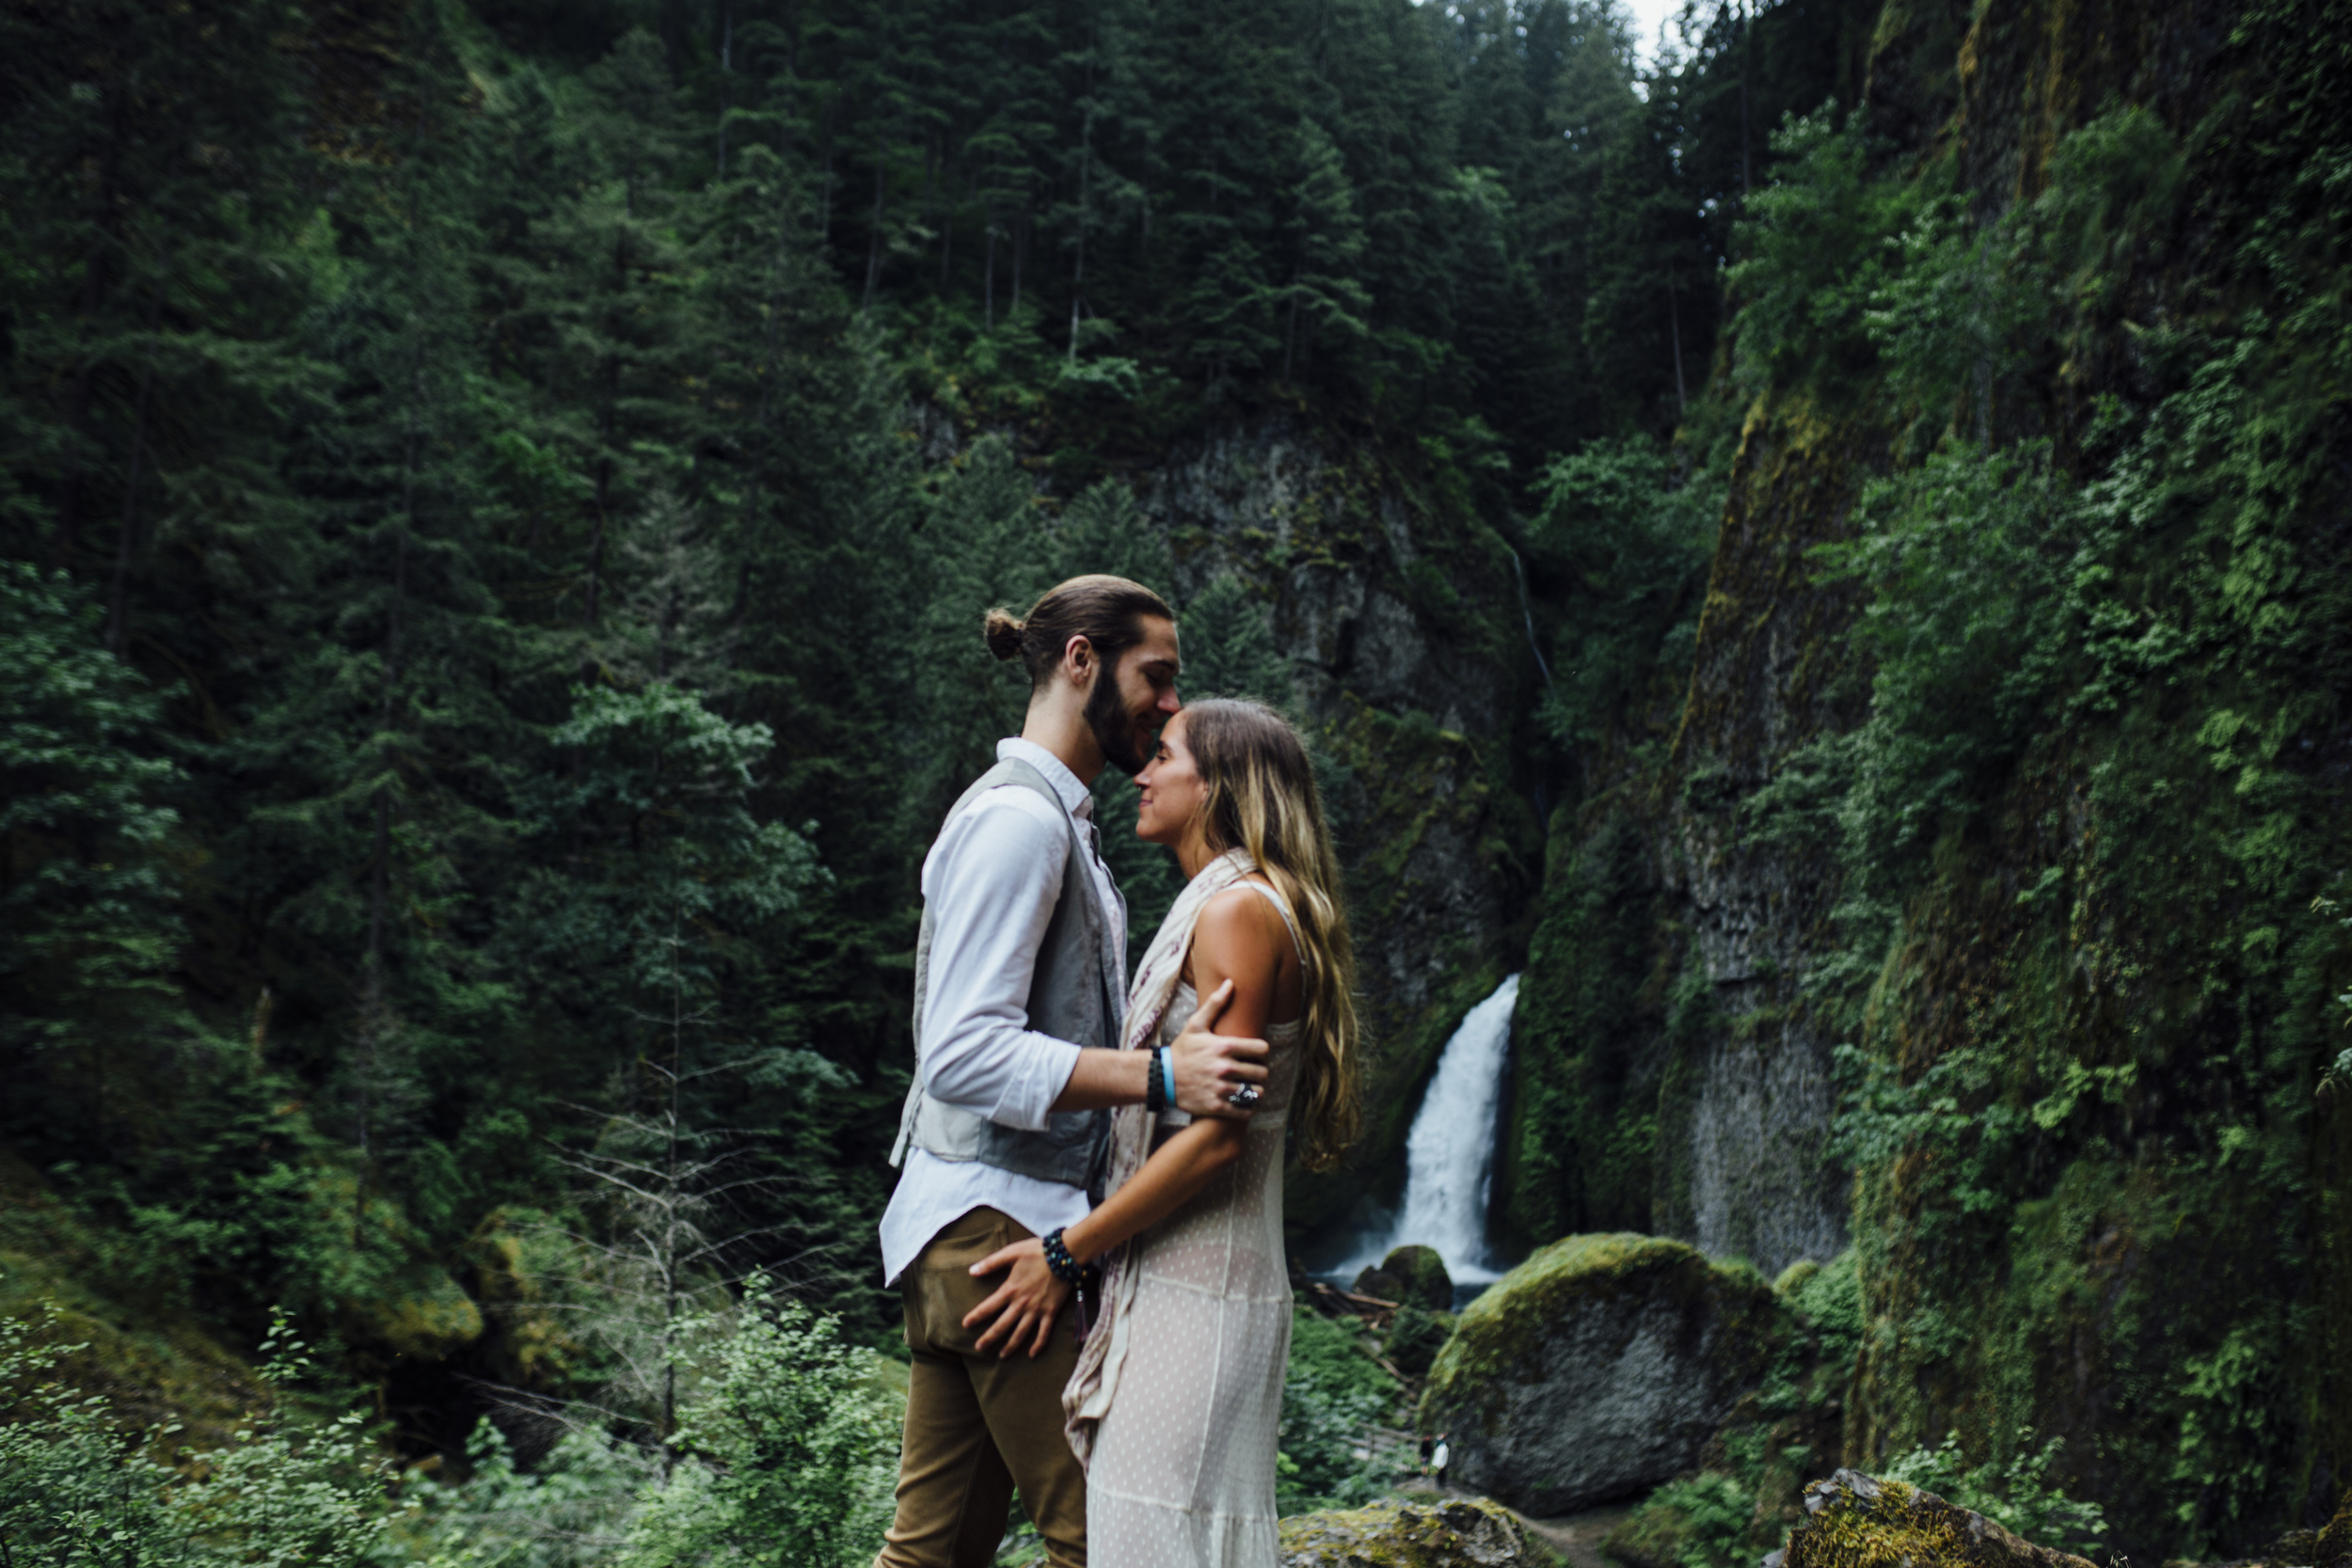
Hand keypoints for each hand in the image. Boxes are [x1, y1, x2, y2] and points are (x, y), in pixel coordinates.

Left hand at [962, 1238, 1071, 1358]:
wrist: (1065, 1254)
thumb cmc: (1037, 1251)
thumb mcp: (1011, 1252)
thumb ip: (991, 1263)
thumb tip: (972, 1271)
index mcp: (1010, 1289)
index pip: (988, 1307)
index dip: (976, 1317)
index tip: (965, 1325)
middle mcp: (1021, 1304)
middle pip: (1002, 1325)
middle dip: (989, 1338)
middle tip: (979, 1347)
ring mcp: (1037, 1310)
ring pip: (1021, 1333)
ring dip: (1010, 1346)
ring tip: (1002, 1355)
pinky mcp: (1051, 1312)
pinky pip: (1044, 1333)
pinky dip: (1038, 1345)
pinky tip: (1031, 1354)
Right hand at [1167, 979, 1269, 1120]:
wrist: (1162, 1078)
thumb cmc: (1182, 1050)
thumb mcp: (1196, 1025)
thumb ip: (1215, 1004)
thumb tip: (1230, 983)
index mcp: (1224, 1047)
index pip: (1262, 1050)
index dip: (1261, 1052)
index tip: (1255, 1055)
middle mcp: (1225, 1068)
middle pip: (1262, 1072)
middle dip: (1259, 1072)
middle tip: (1252, 1072)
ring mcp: (1221, 1089)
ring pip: (1256, 1092)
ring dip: (1254, 1090)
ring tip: (1248, 1087)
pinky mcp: (1216, 1106)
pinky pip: (1245, 1111)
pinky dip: (1248, 1108)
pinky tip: (1243, 1102)